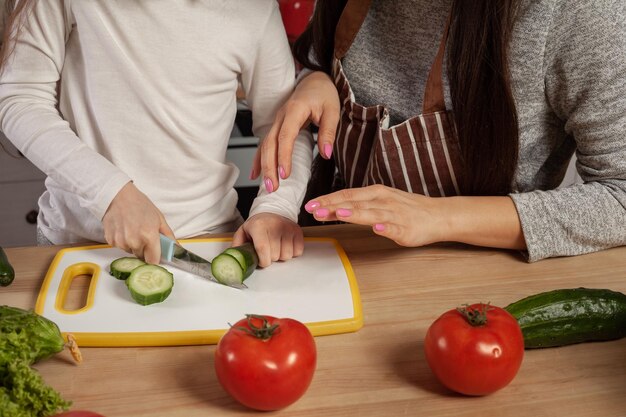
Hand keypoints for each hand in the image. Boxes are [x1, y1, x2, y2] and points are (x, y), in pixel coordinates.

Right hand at [102, 182, 174, 263]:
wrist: (118, 196)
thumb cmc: (139, 204)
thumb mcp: (159, 218)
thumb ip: (168, 236)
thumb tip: (176, 248)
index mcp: (149, 236)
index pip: (153, 261)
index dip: (156, 258)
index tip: (156, 254)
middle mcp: (134, 242)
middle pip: (142, 257)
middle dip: (145, 250)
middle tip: (144, 235)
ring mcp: (121, 242)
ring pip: (131, 252)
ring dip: (134, 246)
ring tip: (133, 230)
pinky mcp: (111, 241)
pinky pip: (121, 247)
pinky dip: (124, 242)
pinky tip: (124, 230)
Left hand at [232, 213, 303, 267]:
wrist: (273, 211)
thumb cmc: (257, 225)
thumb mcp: (243, 232)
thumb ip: (237, 246)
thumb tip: (233, 260)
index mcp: (259, 226)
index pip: (263, 249)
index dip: (263, 260)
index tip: (261, 261)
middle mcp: (275, 225)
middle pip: (275, 256)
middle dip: (270, 258)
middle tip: (267, 250)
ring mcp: (288, 228)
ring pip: (287, 256)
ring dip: (281, 256)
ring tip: (276, 247)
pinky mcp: (297, 231)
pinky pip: (297, 252)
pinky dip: (291, 252)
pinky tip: (284, 245)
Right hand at [251, 71, 339, 190]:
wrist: (315, 81)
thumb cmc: (324, 94)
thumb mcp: (332, 111)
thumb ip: (329, 132)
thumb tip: (326, 153)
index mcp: (295, 110)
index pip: (286, 136)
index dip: (284, 156)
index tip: (285, 173)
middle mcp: (281, 116)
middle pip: (270, 143)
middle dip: (269, 166)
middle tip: (273, 187)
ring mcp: (276, 121)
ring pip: (265, 145)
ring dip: (264, 166)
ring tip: (268, 186)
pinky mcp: (276, 126)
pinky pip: (265, 144)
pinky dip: (259, 159)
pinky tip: (256, 174)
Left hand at [304, 185, 448, 246]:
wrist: (438, 215)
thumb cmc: (406, 209)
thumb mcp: (380, 203)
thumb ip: (358, 206)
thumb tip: (332, 209)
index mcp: (376, 193)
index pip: (347, 195)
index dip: (328, 199)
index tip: (310, 205)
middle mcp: (383, 201)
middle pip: (354, 203)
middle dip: (333, 206)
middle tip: (314, 210)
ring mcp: (395, 214)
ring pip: (371, 213)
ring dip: (354, 213)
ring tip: (338, 213)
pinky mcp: (407, 228)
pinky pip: (395, 228)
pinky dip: (386, 228)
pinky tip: (377, 228)